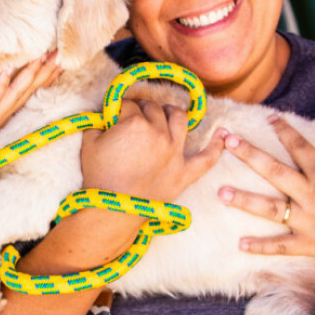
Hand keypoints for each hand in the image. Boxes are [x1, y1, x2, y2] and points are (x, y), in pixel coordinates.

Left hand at [0, 52, 61, 175]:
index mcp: (0, 111)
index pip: (27, 89)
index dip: (44, 74)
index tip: (58, 56)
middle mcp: (0, 115)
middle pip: (29, 90)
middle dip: (46, 71)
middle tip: (62, 52)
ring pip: (15, 94)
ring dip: (29, 75)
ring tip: (42, 57)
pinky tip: (8, 70)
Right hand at [81, 98, 225, 202]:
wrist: (112, 210)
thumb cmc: (98, 176)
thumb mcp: (90, 142)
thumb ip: (98, 122)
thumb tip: (105, 115)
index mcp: (135, 122)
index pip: (127, 105)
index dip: (118, 109)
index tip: (112, 116)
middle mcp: (159, 133)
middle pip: (153, 108)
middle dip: (141, 109)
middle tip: (131, 117)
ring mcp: (175, 152)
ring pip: (180, 119)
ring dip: (171, 112)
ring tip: (164, 114)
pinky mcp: (184, 173)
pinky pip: (207, 158)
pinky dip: (216, 146)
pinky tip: (224, 135)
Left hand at [217, 115, 314, 266]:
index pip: (299, 147)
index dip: (283, 130)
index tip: (268, 118)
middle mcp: (312, 194)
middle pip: (274, 171)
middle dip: (249, 154)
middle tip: (228, 142)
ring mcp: (308, 220)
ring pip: (269, 208)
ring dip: (244, 200)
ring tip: (221, 193)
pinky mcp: (309, 243)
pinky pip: (281, 245)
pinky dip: (261, 246)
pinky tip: (241, 244)